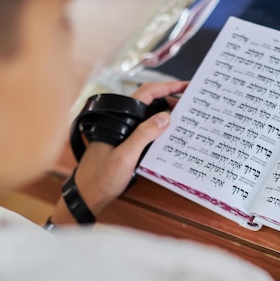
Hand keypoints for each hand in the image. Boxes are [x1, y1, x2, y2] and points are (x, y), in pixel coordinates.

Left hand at [51, 81, 188, 223]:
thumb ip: (143, 135)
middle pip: (149, 103)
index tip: (184, 85)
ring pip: (149, 118)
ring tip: (186, 117)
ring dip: (166, 116)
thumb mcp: (125, 156)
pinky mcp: (127, 144)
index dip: (166, 87)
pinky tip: (172, 136)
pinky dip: (160, 131)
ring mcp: (124, 133)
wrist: (87, 195)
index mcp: (119, 118)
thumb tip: (165, 117)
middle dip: (170, 100)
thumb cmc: (101, 177)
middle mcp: (122, 122)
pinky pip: (146, 132)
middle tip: (191, 103)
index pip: (145, 94)